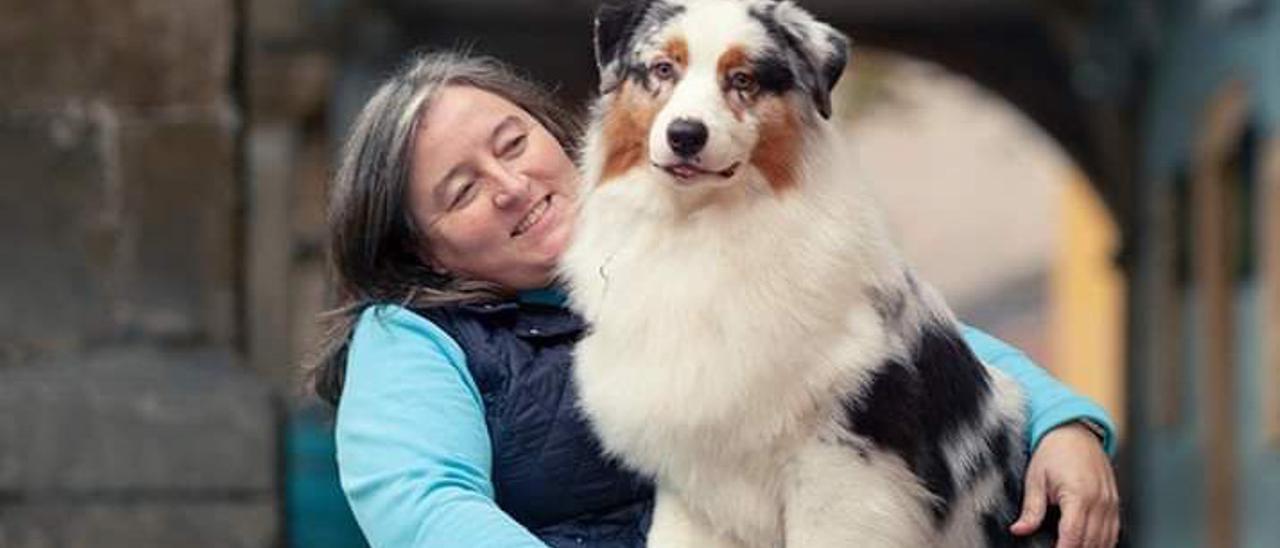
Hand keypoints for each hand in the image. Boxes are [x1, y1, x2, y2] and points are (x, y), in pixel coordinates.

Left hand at [1010, 422, 1118, 546]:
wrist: (1075, 431)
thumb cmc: (1053, 452)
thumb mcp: (1035, 479)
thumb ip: (1031, 509)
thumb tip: (1019, 530)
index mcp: (1079, 495)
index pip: (1073, 535)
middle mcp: (1100, 501)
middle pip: (1090, 541)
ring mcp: (1110, 502)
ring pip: (1105, 540)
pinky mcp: (1115, 502)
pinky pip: (1114, 530)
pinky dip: (1103, 542)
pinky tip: (1089, 545)